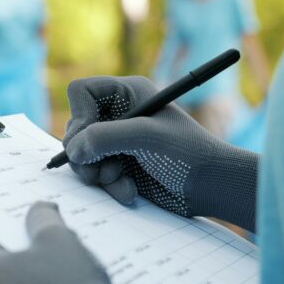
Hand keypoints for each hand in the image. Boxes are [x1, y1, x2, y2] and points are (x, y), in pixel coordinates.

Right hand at [63, 76, 258, 231]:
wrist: (210, 186)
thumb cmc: (187, 153)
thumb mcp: (146, 138)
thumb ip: (105, 138)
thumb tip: (73, 150)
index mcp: (127, 94)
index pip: (81, 92)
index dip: (79, 115)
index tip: (87, 140)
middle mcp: (118, 114)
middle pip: (76, 128)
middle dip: (86, 154)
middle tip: (101, 171)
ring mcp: (117, 141)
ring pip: (82, 155)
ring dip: (98, 174)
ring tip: (121, 181)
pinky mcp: (119, 165)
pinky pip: (96, 175)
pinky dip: (109, 186)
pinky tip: (130, 190)